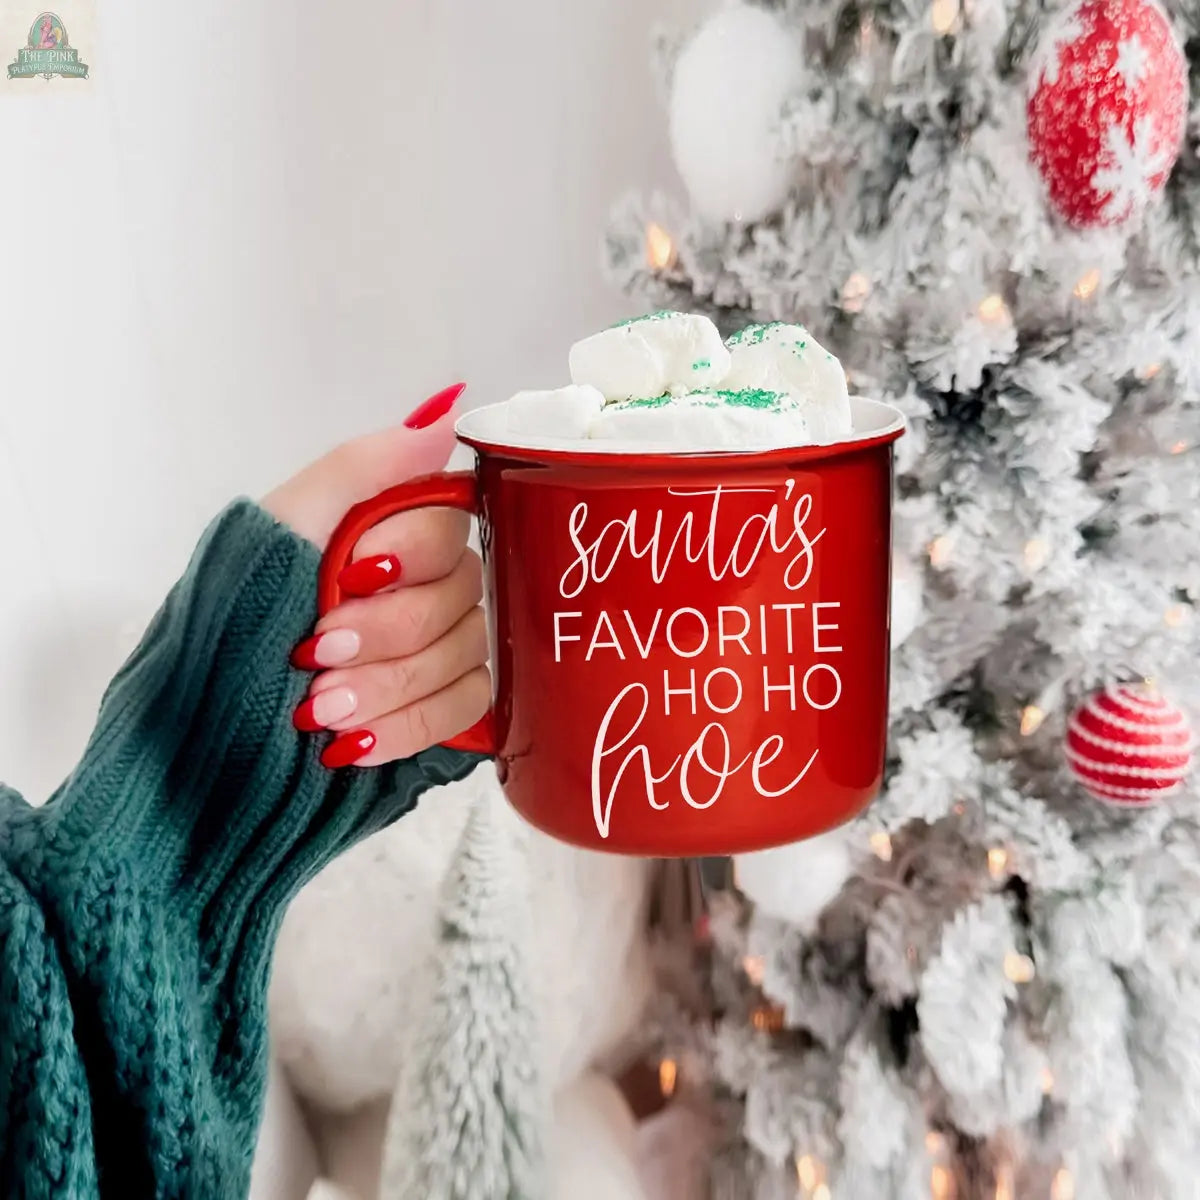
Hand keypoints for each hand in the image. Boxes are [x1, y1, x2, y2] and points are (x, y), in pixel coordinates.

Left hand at [262, 383, 488, 767]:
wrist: (206, 715)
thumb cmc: (237, 613)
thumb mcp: (283, 527)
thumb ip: (363, 468)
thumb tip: (443, 414)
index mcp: (391, 529)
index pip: (447, 525)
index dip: (407, 555)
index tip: (348, 576)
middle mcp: (427, 581)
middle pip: (457, 596)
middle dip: (383, 633)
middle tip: (315, 652)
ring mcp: (441, 644)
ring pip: (462, 655)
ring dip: (386, 686)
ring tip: (320, 709)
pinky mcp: (443, 701)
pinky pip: (464, 707)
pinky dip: (409, 726)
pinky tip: (358, 741)